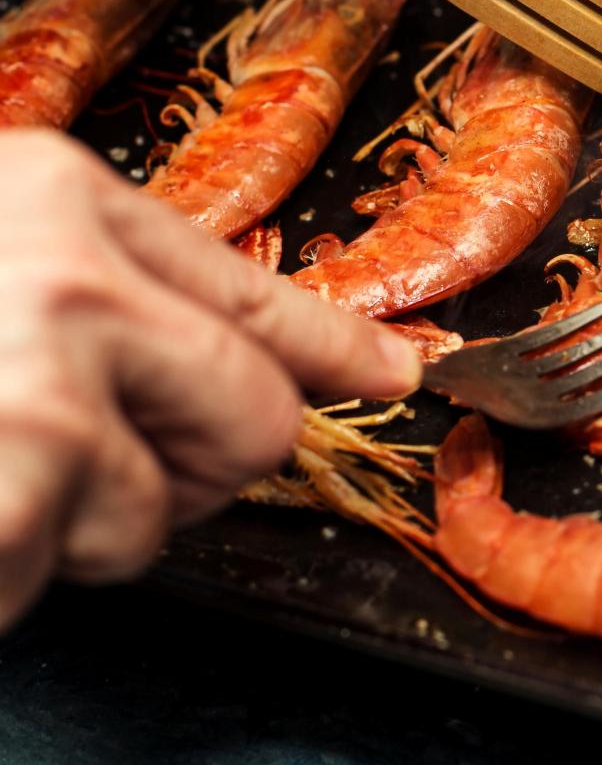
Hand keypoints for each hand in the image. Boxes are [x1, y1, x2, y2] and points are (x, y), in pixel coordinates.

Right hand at [0, 131, 418, 629]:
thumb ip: (94, 294)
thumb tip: (251, 359)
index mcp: (54, 197)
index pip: (250, 285)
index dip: (334, 343)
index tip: (397, 372)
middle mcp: (68, 269)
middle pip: (254, 413)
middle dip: (188, 469)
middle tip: (71, 465)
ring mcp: (44, 373)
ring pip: (168, 504)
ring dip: (82, 523)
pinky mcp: (20, 473)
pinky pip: (79, 559)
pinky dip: (11, 571)